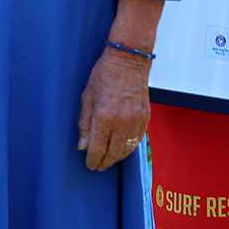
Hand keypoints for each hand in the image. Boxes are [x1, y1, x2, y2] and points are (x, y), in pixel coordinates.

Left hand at [77, 48, 151, 170]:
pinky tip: (122, 150)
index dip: (93, 159)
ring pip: (127, 149)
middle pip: (113, 152)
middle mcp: (121, 122)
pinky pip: (137, 140)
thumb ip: (84, 123)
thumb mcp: (86, 96)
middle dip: (104, 162)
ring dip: (117, 158)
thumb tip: (82, 145)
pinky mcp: (145, 118)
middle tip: (98, 167)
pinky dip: (129, 148)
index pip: (98, 147)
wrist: (129, 61)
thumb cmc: (103, 75)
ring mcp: (136, 121)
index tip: (89, 165)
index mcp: (104, 116)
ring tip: (108, 161)